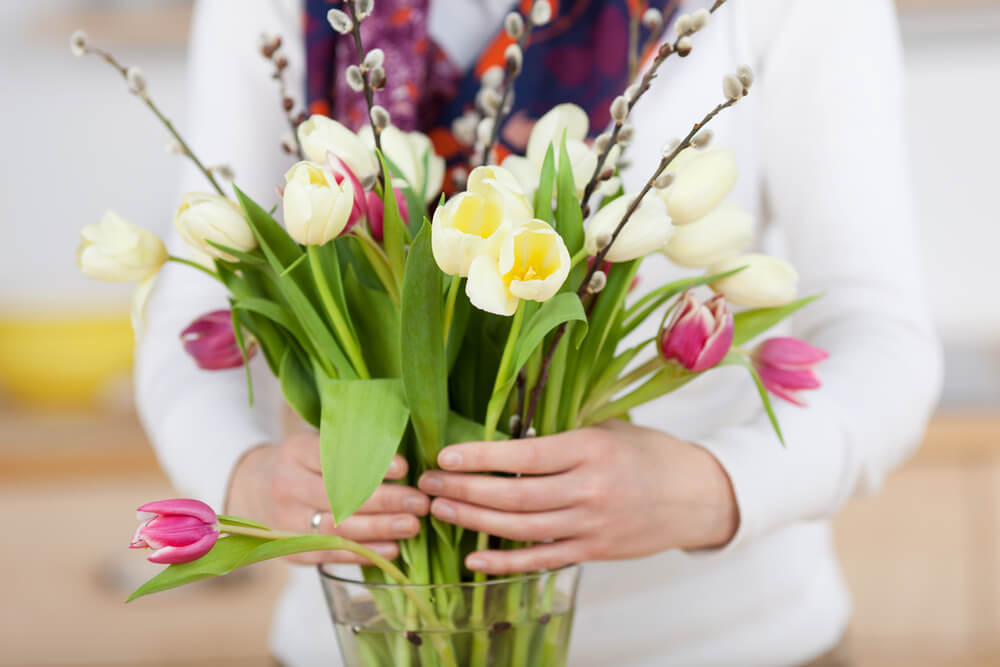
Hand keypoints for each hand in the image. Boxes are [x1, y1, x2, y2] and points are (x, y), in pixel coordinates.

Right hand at [226, 432, 428, 564]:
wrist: (253, 490)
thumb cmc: (303, 464)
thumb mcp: (317, 443)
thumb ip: (351, 448)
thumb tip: (406, 461)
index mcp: (295, 451)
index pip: (334, 456)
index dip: (371, 464)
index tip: (404, 468)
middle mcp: (286, 485)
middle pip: (341, 495)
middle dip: (386, 500)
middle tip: (420, 501)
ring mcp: (284, 521)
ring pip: (339, 527)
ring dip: (381, 528)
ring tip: (413, 525)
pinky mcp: (291, 550)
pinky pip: (332, 552)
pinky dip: (365, 552)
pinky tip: (393, 549)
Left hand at [418, 420, 737, 574]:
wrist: (698, 496)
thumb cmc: (650, 453)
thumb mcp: (609, 429)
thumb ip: (562, 435)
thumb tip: (506, 437)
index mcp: (591, 450)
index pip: (525, 456)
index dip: (481, 456)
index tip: (446, 453)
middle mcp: (589, 490)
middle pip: (515, 496)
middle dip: (465, 488)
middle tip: (428, 482)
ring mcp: (591, 526)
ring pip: (521, 529)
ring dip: (474, 520)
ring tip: (440, 508)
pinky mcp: (592, 552)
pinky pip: (541, 560)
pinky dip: (504, 561)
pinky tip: (473, 557)